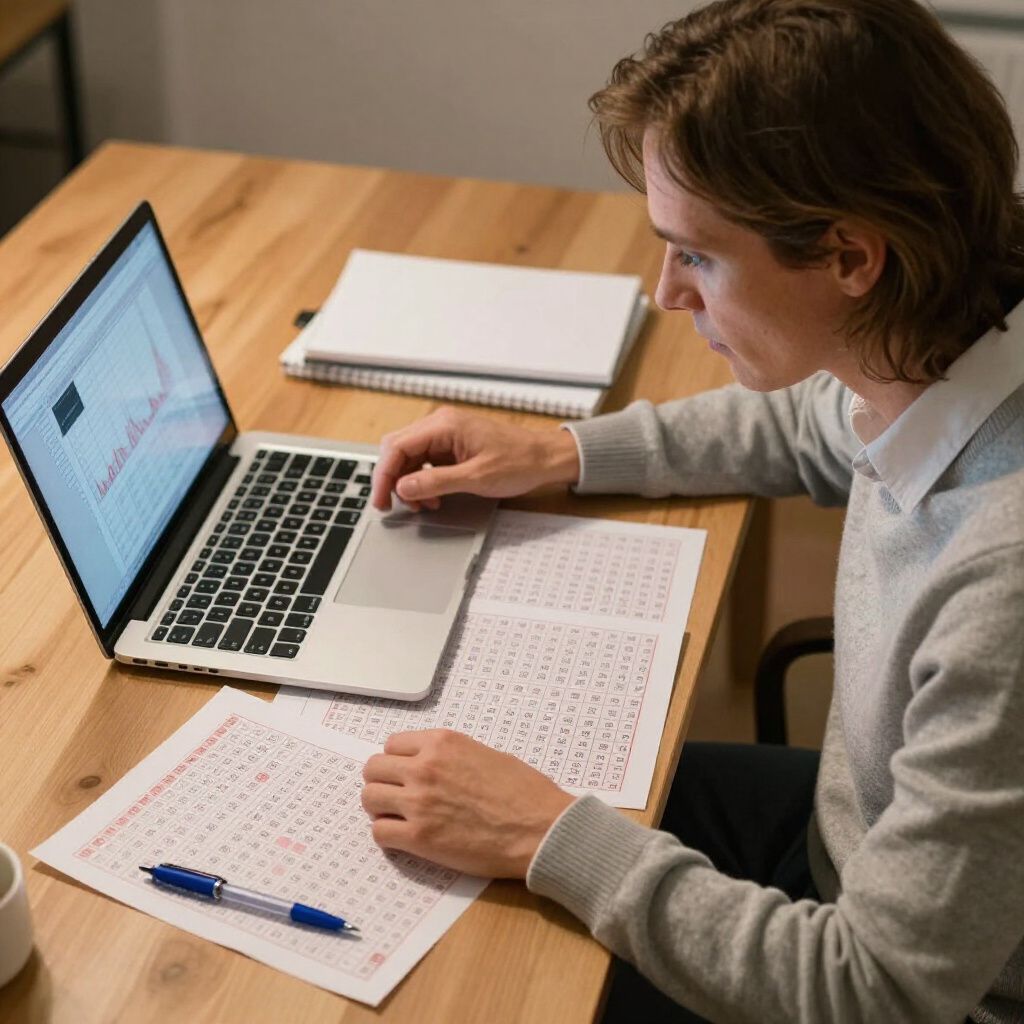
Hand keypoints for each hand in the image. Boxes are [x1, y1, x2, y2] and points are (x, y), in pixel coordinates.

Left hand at [361, 729, 574, 877]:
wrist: (540, 828)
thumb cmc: (525, 792)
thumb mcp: (487, 754)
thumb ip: (452, 756)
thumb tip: (434, 765)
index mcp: (442, 743)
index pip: (392, 744)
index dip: (397, 760)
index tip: (404, 773)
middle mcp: (424, 767)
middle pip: (373, 769)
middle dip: (382, 782)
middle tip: (396, 795)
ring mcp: (419, 802)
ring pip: (369, 799)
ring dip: (380, 807)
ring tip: (397, 817)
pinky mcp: (419, 837)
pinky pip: (380, 832)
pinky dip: (387, 835)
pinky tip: (404, 837)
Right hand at [371, 406, 580, 511]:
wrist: (546, 457)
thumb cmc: (519, 461)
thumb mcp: (475, 478)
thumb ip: (435, 482)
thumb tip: (403, 488)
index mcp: (444, 425)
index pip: (396, 447)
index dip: (384, 476)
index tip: (381, 500)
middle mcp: (441, 424)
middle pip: (398, 449)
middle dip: (392, 479)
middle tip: (392, 506)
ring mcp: (446, 434)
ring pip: (409, 456)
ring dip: (409, 482)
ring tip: (422, 505)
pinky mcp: (452, 445)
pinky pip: (425, 461)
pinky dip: (423, 480)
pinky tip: (433, 497)